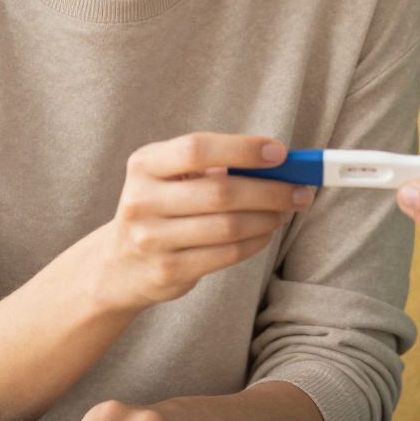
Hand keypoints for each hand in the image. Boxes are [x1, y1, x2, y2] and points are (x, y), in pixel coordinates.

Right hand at [90, 133, 307, 314]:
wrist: (118, 264)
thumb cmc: (162, 207)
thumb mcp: (172, 177)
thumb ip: (215, 165)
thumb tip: (279, 162)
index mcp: (144, 165)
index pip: (196, 149)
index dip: (242, 149)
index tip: (280, 153)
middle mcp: (142, 201)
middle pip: (220, 192)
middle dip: (270, 190)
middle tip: (301, 189)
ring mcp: (152, 239)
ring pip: (229, 227)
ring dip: (268, 217)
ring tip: (286, 210)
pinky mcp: (168, 271)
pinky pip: (227, 254)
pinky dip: (256, 241)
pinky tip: (267, 231)